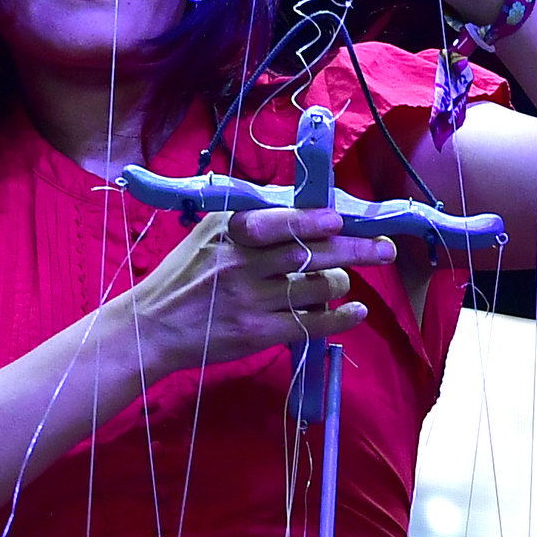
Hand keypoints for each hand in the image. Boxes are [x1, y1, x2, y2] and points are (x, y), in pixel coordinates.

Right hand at [121, 205, 395, 363]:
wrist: (152, 326)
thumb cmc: (184, 276)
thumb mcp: (208, 233)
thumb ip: (250, 218)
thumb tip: (303, 204)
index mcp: (231, 230)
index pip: (283, 220)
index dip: (316, 220)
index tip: (341, 219)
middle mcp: (242, 261)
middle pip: (312, 252)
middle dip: (356, 249)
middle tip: (384, 250)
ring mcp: (251, 298)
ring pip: (317, 286)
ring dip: (342, 283)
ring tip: (345, 283)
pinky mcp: (258, 332)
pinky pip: (312, 323)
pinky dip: (340, 318)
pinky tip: (355, 313)